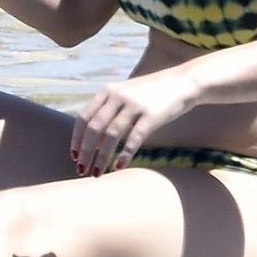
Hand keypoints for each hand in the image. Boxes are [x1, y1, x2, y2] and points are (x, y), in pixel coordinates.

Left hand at [71, 69, 199, 176]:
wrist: (182, 82)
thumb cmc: (151, 92)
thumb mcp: (125, 92)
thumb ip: (108, 108)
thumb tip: (91, 138)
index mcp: (108, 91)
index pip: (84, 117)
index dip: (77, 139)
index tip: (74, 156)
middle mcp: (118, 96)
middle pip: (95, 128)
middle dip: (86, 152)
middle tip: (82, 169)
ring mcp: (135, 105)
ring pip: (111, 136)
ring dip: (101, 157)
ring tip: (97, 173)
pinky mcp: (151, 115)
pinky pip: (134, 138)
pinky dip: (124, 154)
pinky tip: (119, 166)